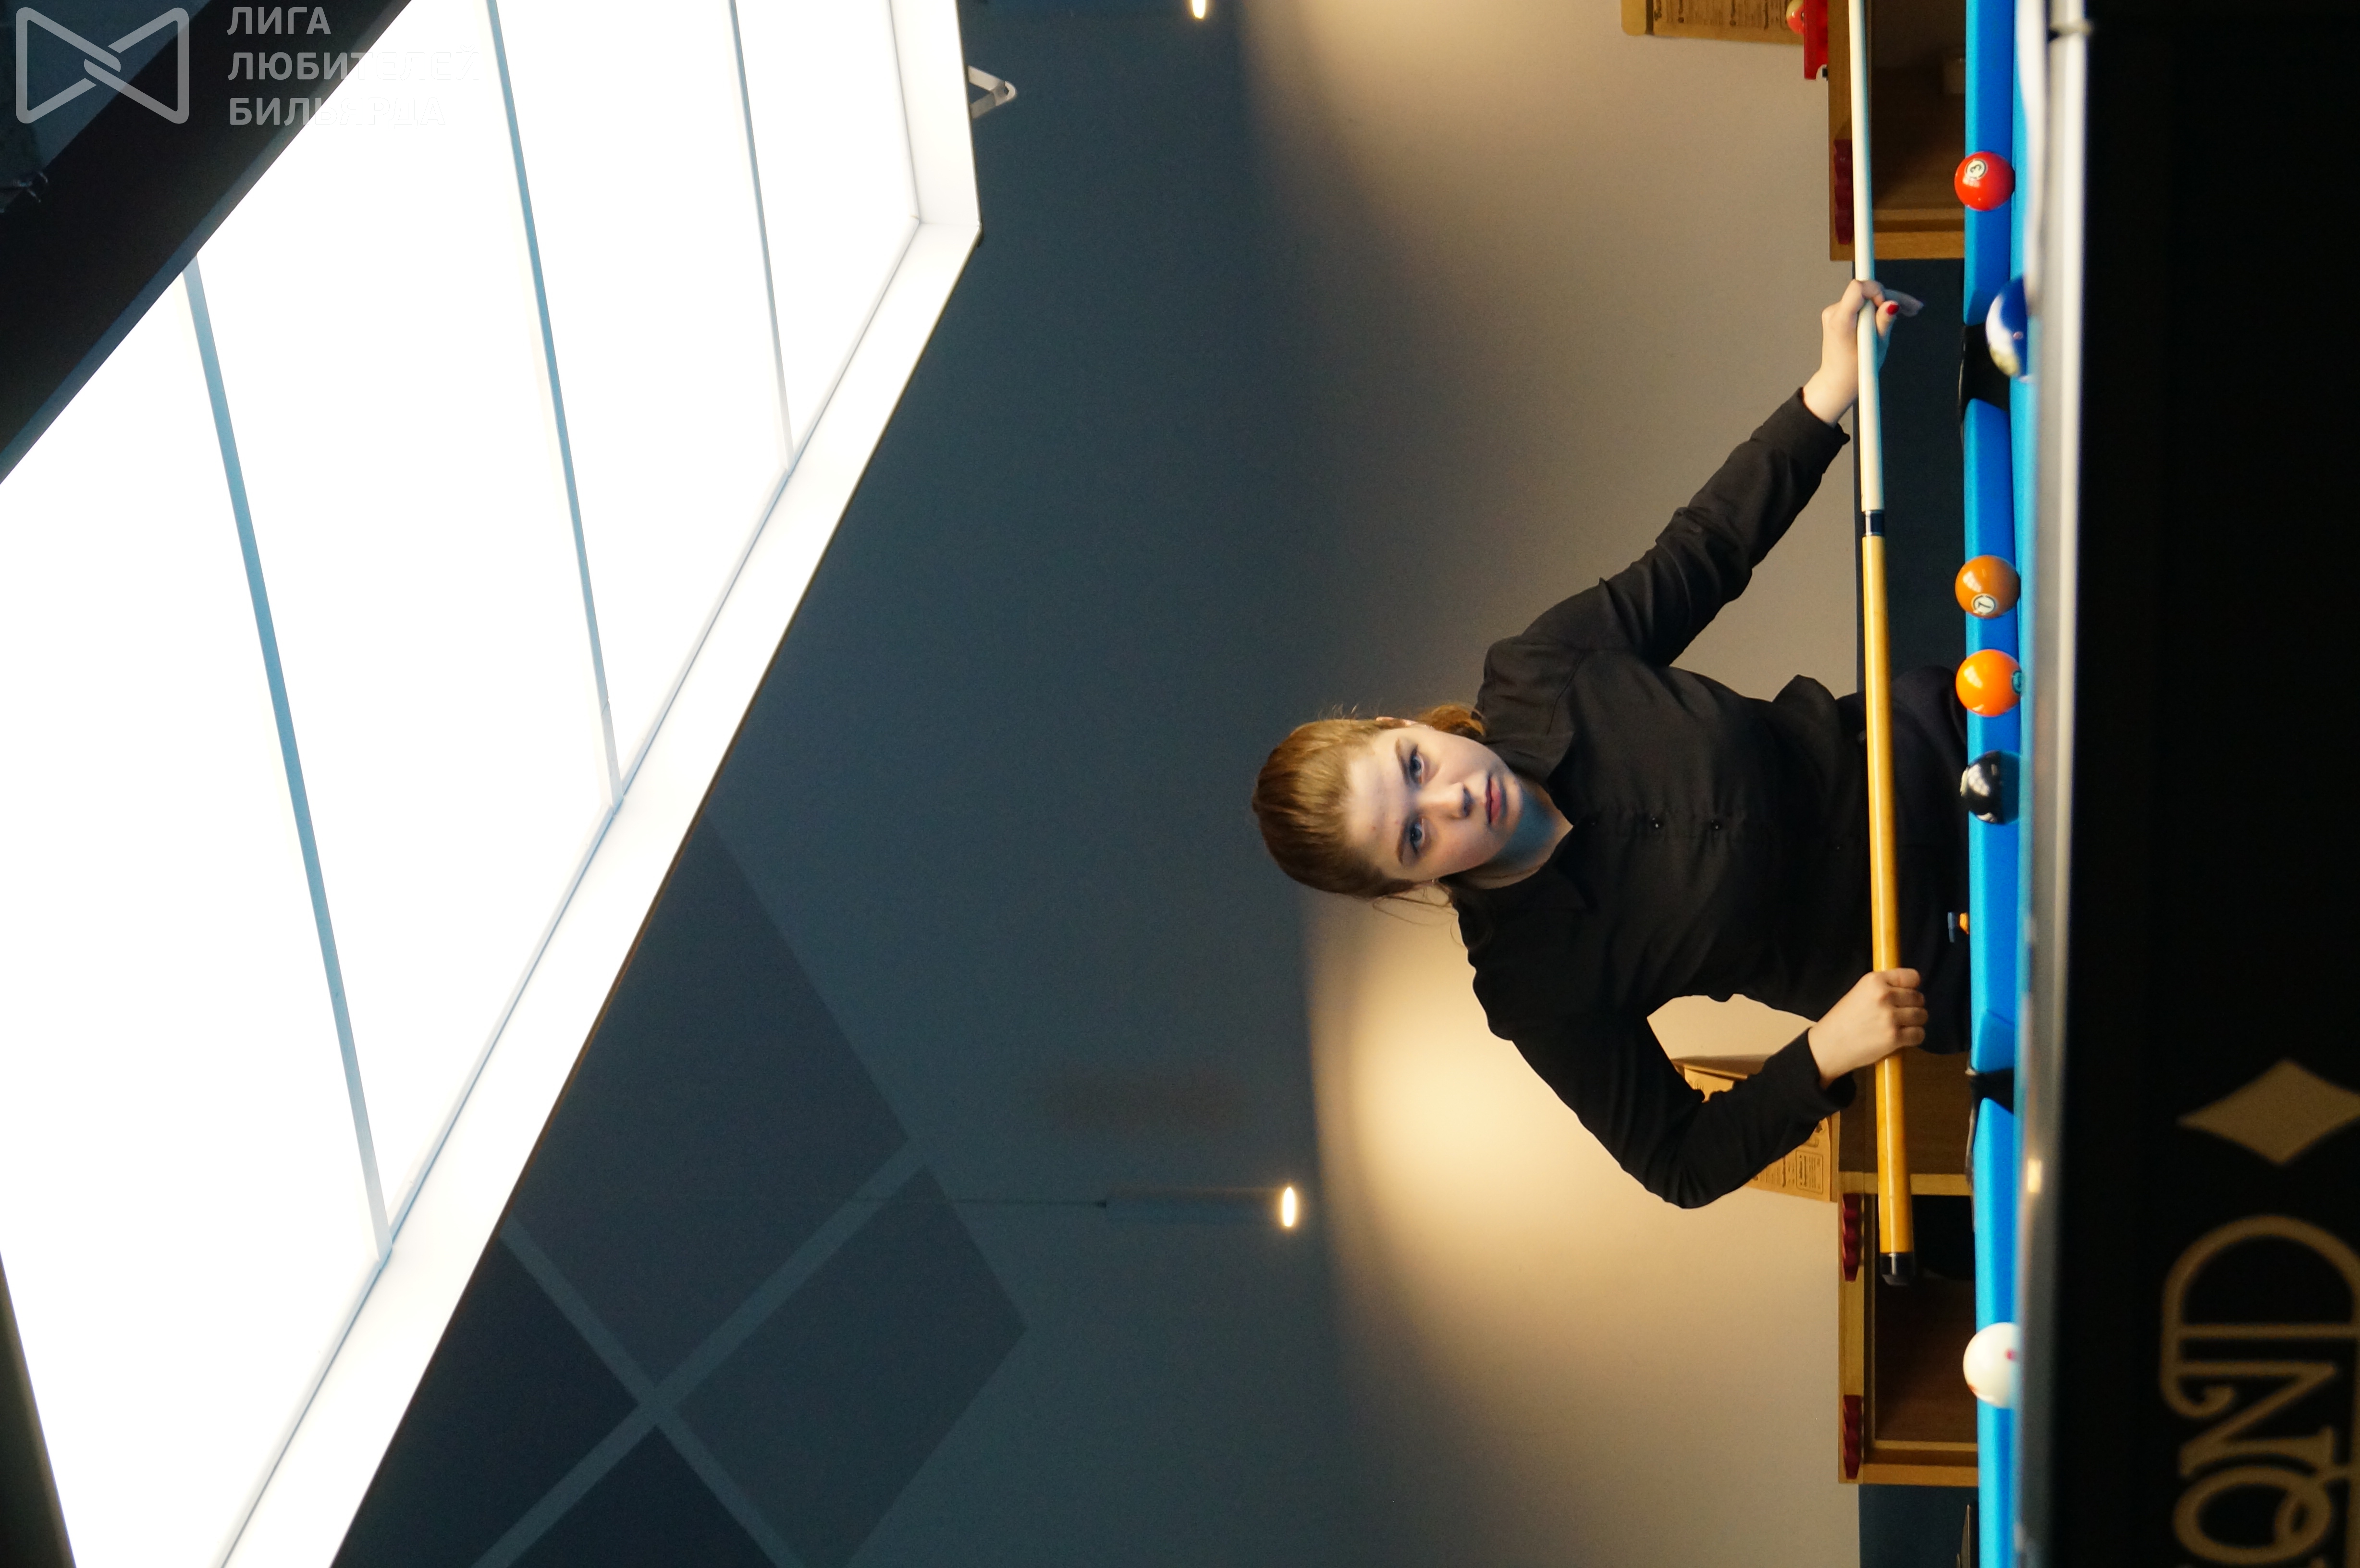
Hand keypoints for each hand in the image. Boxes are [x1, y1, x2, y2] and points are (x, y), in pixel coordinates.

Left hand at [1800, 280, 1921, 424]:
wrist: (1837, 381)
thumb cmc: (1856, 369)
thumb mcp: (1877, 347)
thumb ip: (1884, 322)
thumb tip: (1894, 303)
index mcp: (1841, 321)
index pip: (1857, 288)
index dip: (1876, 291)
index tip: (1887, 305)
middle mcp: (1834, 313)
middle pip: (1866, 292)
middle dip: (1890, 297)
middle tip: (1914, 308)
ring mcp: (1835, 313)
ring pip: (1866, 297)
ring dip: (1887, 302)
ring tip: (1911, 311)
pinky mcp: (1839, 315)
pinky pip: (1861, 304)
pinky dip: (1877, 308)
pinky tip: (1897, 312)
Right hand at [1808, 968, 1926, 1085]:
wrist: (1828, 1045)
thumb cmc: (1843, 1020)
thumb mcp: (1860, 993)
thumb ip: (1883, 988)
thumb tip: (1911, 989)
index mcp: (1874, 981)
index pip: (1911, 977)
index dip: (1912, 987)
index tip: (1906, 994)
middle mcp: (1883, 996)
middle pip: (1919, 998)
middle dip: (1912, 1007)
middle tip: (1899, 1015)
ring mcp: (1890, 1017)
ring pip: (1921, 1016)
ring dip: (1915, 1023)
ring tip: (1900, 1027)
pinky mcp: (1894, 1037)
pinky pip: (1919, 1034)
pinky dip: (1914, 1037)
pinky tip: (1901, 1039)